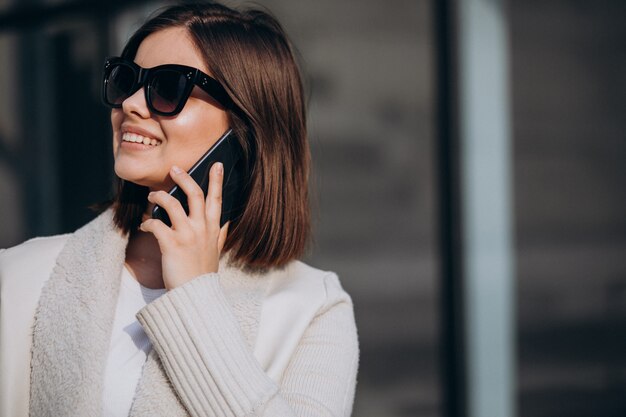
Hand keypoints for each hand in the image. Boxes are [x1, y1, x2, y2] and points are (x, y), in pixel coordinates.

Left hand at [140, 163, 228, 289]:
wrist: (195, 295)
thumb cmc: (203, 273)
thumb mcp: (216, 251)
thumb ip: (220, 234)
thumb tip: (226, 222)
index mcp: (213, 228)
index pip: (216, 199)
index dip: (216, 180)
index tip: (216, 164)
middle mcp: (202, 228)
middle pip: (194, 194)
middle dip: (183, 178)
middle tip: (174, 169)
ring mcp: (187, 235)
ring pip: (172, 204)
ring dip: (159, 197)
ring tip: (152, 196)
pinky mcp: (171, 244)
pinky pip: (156, 224)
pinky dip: (147, 222)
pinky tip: (144, 225)